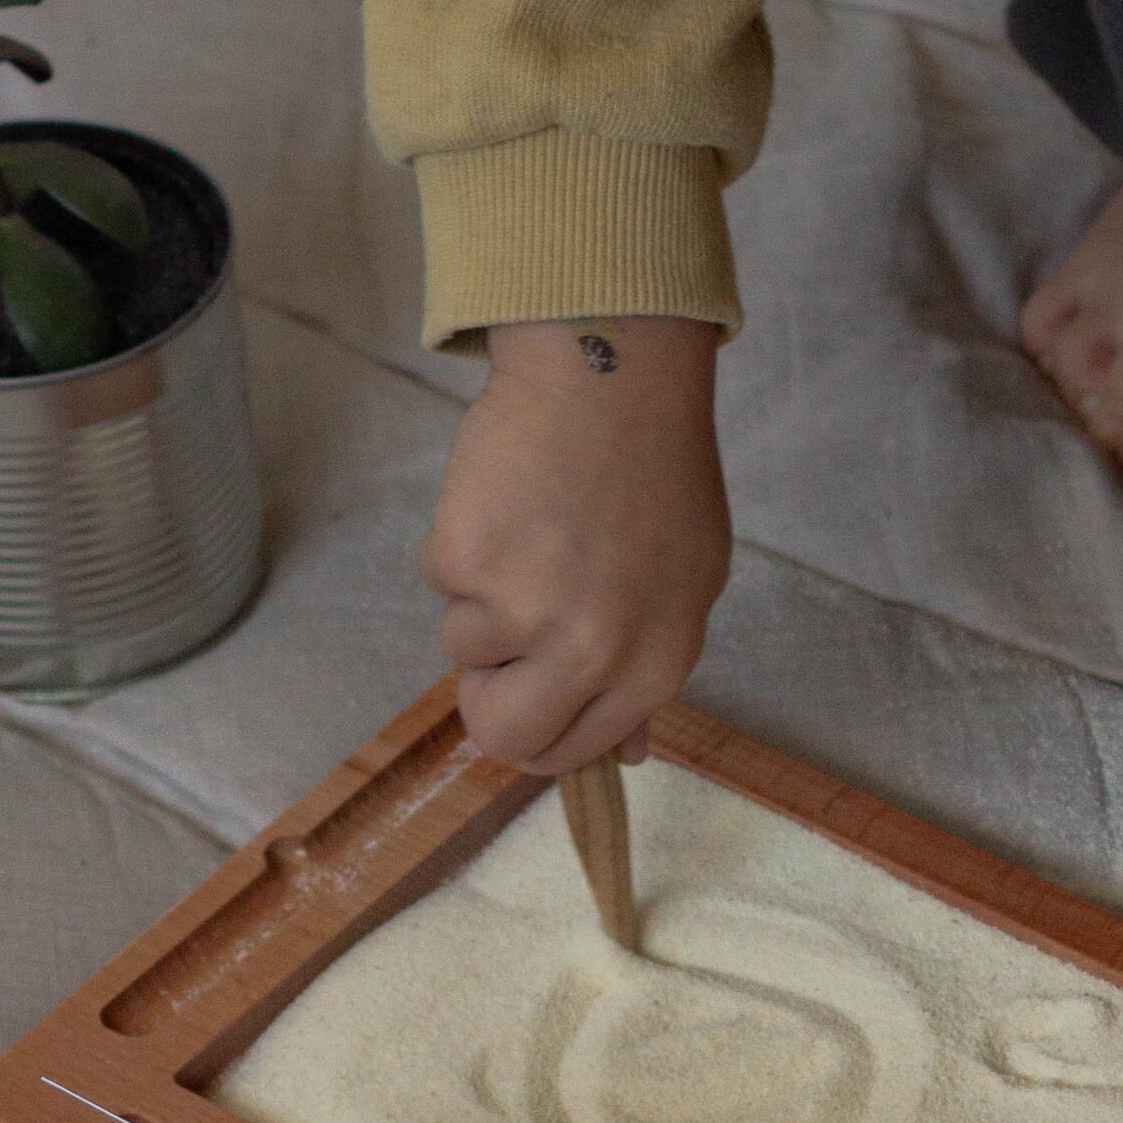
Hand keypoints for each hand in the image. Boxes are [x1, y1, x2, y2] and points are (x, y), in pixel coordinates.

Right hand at [420, 316, 730, 770]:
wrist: (612, 371)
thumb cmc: (653, 468)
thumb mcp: (683, 581)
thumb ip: (645, 667)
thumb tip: (626, 751)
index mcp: (656, 662)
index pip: (575, 751)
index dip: (538, 726)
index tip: (523, 694)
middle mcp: (595, 650)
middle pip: (504, 733)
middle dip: (485, 696)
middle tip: (501, 631)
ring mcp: (528, 608)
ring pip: (462, 645)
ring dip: (480, 592)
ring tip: (530, 523)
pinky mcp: (467, 561)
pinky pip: (439, 576)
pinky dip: (460, 539)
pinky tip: (507, 493)